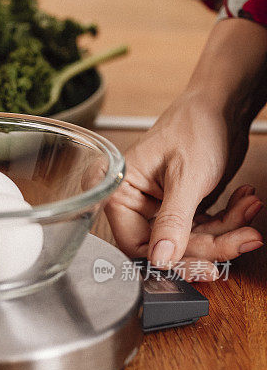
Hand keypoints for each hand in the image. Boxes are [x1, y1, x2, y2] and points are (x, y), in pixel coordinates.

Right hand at [104, 93, 262, 278]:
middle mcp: (137, 204)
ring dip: (227, 230)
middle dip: (212, 244)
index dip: (172, 258)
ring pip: (192, 242)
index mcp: (121, 193)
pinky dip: (230, 220)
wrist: (222, 106)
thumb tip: (161, 259)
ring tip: (249, 209)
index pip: (137, 244)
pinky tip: (245, 202)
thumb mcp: (186, 176)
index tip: (205, 264)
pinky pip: (205, 230)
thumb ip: (172, 221)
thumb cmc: (195, 125)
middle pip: (169, 248)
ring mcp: (161, 209)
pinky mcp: (183, 209)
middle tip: (243, 239)